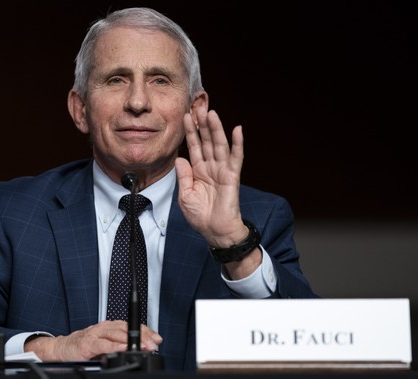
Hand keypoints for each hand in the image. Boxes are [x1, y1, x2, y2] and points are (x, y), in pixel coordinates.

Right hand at [24, 320, 162, 360]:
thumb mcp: (105, 345)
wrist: (61, 349)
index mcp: (110, 327)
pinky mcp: (87, 343)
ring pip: (117, 333)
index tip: (157, 338)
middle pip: (127, 328)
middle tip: (155, 343)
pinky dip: (114, 345)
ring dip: (132, 340)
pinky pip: (103, 344)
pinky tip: (123, 347)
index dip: (146, 331)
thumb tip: (139, 351)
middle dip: (143, 335)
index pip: (131, 326)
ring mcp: (95, 334)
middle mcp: (104, 327)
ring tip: (144, 345)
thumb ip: (119, 346)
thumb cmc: (84, 347)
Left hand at [175, 106, 247, 247]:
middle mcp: (210, 167)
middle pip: (206, 141)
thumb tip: (180, 158)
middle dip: (202, 124)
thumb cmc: (200, 216)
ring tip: (211, 113)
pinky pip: (236, 158)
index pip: (193, 146)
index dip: (189, 132)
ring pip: (219, 145)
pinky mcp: (232, 176)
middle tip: (197, 107)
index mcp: (198, 170)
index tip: (184, 116)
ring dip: (215, 129)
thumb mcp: (185, 195)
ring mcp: (222, 170)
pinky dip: (237, 144)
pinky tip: (237, 129)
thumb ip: (183, 176)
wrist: (215, 231)